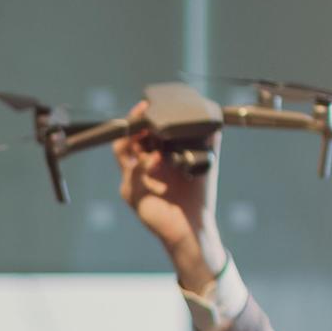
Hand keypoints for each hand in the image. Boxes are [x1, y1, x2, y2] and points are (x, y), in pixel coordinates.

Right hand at [112, 105, 224, 287]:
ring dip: (135, 139)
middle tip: (144, 111)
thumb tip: (210, 113)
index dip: (140, 118)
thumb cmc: (196, 194)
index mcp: (152, 157)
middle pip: (125, 138)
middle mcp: (138, 168)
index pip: (138, 132)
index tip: (148, 105)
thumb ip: (203, 137)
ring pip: (121, 152)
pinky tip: (157, 159)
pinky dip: (145, 164)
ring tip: (148, 129)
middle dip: (134, 123)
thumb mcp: (202, 159)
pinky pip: (133, 175)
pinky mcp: (133, 195)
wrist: (193, 225)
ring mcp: (132, 182)